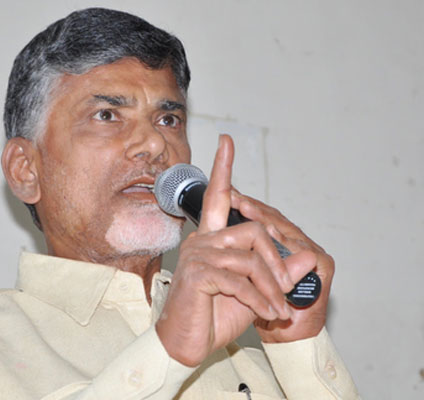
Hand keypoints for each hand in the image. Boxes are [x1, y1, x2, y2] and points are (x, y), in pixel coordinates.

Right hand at [155, 135, 316, 366]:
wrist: (186, 344)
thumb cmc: (214, 316)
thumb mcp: (256, 293)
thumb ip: (279, 273)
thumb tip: (308, 256)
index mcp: (212, 239)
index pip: (217, 196)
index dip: (223, 168)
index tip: (227, 141)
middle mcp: (202, 240)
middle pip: (253, 230)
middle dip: (278, 261)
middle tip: (287, 289)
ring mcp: (198, 256)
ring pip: (251, 259)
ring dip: (272, 287)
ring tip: (279, 310)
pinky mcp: (198, 275)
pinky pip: (241, 281)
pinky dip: (261, 300)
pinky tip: (267, 314)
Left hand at [231, 192, 333, 342]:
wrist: (284, 336)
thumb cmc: (261, 306)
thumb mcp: (241, 277)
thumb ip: (237, 253)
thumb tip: (215, 225)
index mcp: (276, 246)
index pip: (263, 218)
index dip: (249, 204)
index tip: (228, 188)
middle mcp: (296, 244)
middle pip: (273, 219)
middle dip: (252, 208)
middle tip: (234, 197)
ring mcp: (311, 253)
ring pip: (285, 229)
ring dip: (264, 219)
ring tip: (245, 208)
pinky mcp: (323, 265)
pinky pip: (300, 247)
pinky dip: (282, 241)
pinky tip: (267, 232)